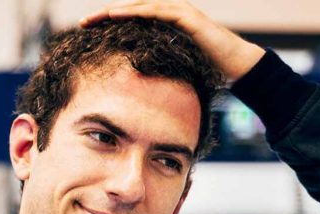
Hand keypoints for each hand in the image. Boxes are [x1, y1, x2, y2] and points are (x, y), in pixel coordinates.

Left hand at [79, 0, 265, 80]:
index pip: (131, 23)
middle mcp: (169, 15)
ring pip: (141, 6)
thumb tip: (135, 98)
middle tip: (82, 23)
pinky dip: (137, 11)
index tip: (85, 34)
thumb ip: (156, 77)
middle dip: (105, 16)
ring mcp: (178, 13)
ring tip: (96, 17)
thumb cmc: (208, 73)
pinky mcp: (187, 16)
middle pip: (131, 11)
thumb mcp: (174, 75)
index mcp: (163, 28)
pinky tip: (119, 14)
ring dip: (117, 10)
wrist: (238, 67)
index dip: (108, 26)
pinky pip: (157, 10)